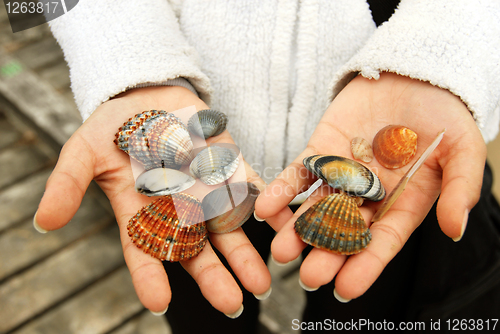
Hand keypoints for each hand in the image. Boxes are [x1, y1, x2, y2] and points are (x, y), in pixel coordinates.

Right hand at [35, 86, 271, 315]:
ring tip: (262, 284)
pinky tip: (281, 226)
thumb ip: (68, 183)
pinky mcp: (229, 167)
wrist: (147, 94)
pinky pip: (249, 190)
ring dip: (245, 255)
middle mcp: (177, 208)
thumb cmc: (113, 126)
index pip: (144, 250)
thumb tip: (43, 222)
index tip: (157, 302)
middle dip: (213, 277)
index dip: (149, 276)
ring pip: (227, 229)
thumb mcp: (84, 150)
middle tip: (232, 306)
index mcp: (142, 211)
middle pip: (196, 250)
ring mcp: (206, 189)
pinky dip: (266, 207)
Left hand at [255, 72, 485, 299]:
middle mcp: (368, 196)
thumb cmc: (445, 115)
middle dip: (327, 254)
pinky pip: (298, 174)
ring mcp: (342, 174)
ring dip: (298, 229)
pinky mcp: (320, 151)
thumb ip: (460, 189)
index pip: (382, 241)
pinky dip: (281, 191)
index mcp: (402, 203)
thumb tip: (455, 230)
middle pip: (345, 231)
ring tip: (281, 251)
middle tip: (309, 276)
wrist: (415, 74)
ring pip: (317, 207)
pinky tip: (265, 209)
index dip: (366, 266)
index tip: (346, 290)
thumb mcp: (462, 150)